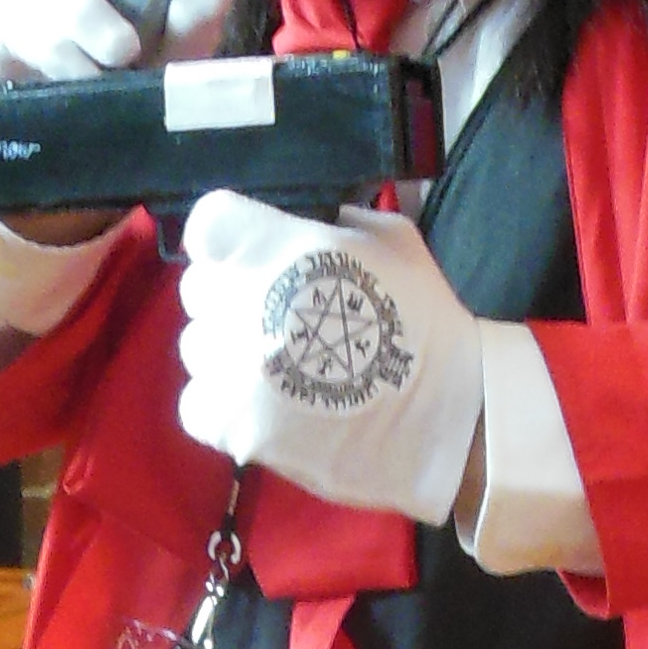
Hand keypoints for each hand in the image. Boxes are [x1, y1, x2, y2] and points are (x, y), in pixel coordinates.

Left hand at [175, 193, 488, 523]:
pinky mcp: (237, 426)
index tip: (249, 259)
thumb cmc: (427, 325)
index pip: (209, 224)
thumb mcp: (395, 243)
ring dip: (227, 355)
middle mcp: (248, 303)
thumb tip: (312, 222)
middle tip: (272, 320)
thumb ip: (340, 222)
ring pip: (196, 348)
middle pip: (198, 288)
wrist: (452, 419)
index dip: (228, 242)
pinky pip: (195, 405)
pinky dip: (220, 407)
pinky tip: (259, 408)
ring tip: (273, 371)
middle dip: (230, 298)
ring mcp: (238, 369)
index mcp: (284, 248)